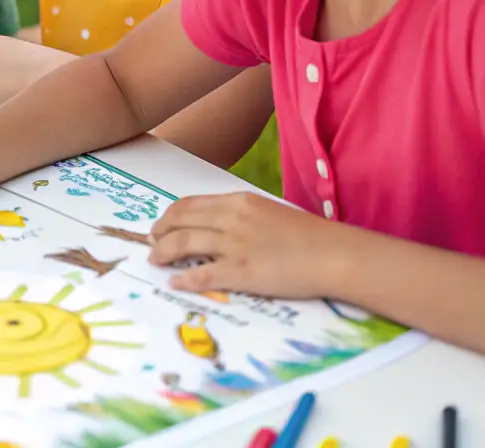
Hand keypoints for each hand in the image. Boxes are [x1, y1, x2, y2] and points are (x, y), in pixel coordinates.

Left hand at [147, 192, 353, 300]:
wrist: (333, 254)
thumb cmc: (307, 235)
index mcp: (237, 202)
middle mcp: (231, 219)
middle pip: (180, 221)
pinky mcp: (241, 272)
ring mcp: (235, 245)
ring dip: (163, 253)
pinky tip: (175, 283)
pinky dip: (184, 279)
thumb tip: (218, 225)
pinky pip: (202, 275)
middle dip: (159, 232)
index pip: (190, 204)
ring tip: (154, 261)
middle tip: (151, 243)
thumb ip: (241, 215)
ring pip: (183, 244)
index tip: (161, 225)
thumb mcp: (268, 212)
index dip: (169, 216)